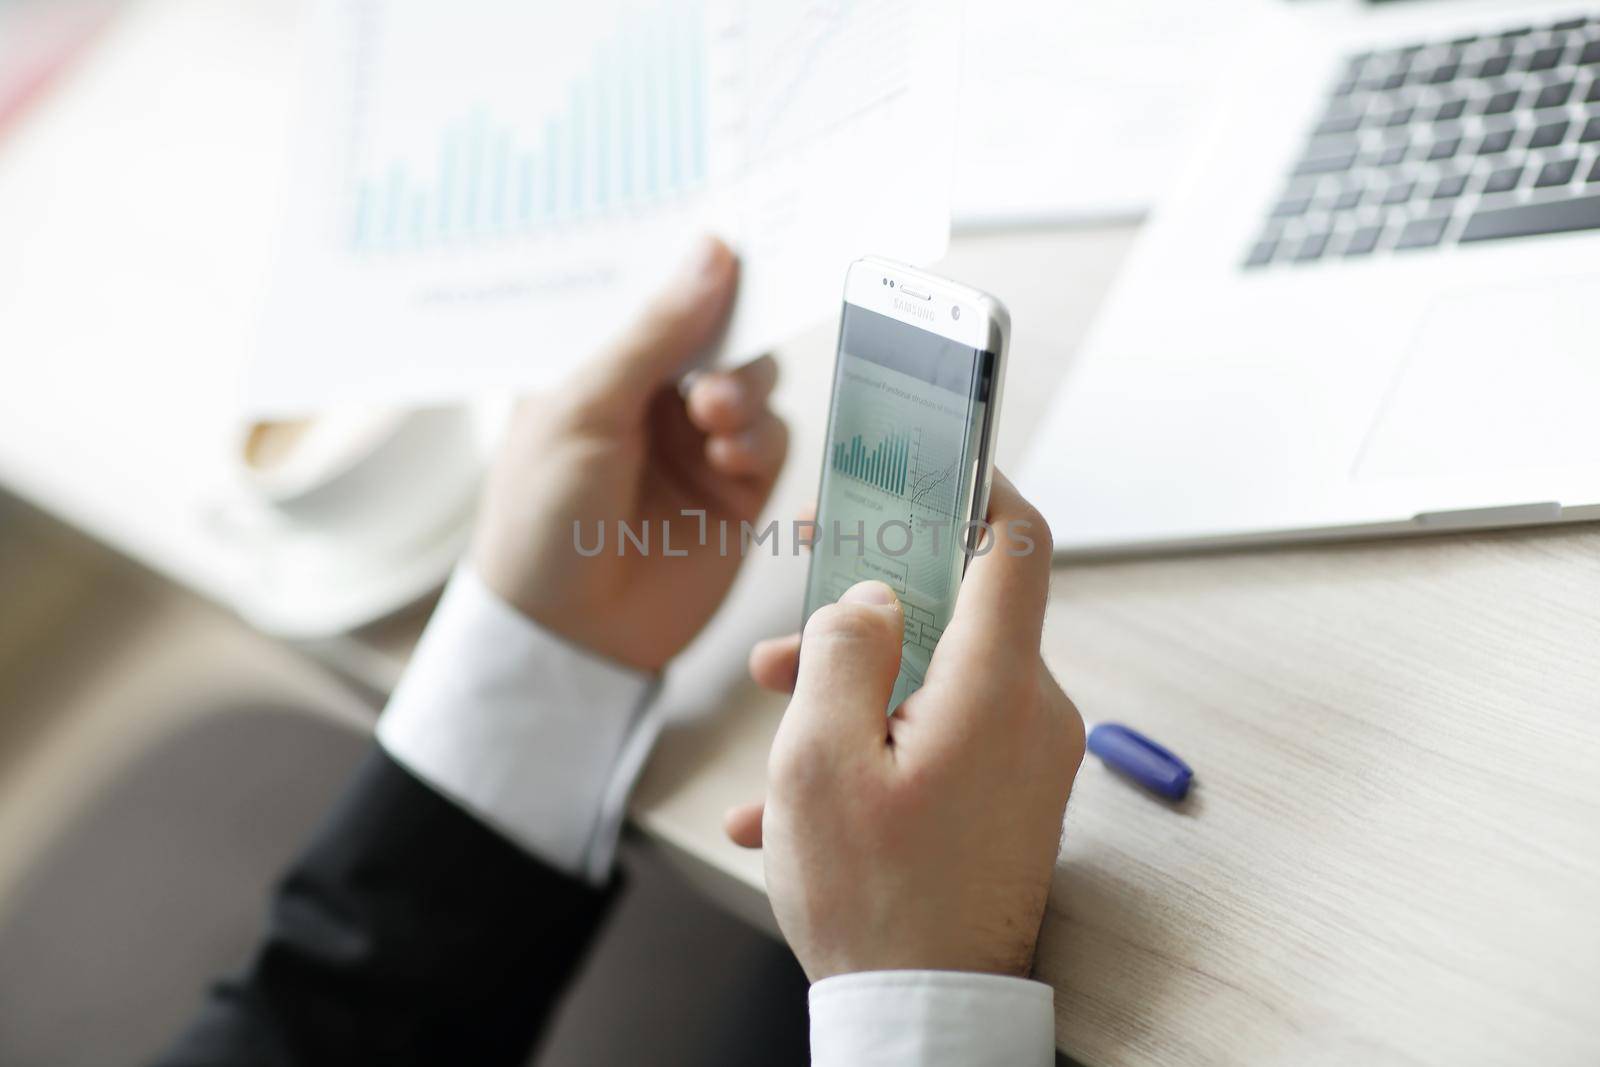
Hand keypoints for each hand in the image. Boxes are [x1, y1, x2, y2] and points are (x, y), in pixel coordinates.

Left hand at [472, 236, 786, 672]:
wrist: (568, 638)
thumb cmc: (542, 519)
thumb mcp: (584, 411)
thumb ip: (655, 334)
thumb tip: (715, 249)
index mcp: (601, 361)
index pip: (659, 293)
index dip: (698, 266)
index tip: (740, 235)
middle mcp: (653, 393)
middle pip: (722, 333)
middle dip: (729, 342)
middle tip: (707, 375)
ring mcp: (698, 441)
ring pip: (756, 382)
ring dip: (744, 391)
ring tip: (712, 421)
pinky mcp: (738, 491)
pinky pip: (775, 440)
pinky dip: (760, 440)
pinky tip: (730, 459)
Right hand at [725, 472, 1083, 979]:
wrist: (926, 1023)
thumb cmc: (873, 901)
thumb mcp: (819, 761)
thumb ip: (843, 652)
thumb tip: (873, 601)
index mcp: (995, 690)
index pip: (1015, 545)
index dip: (978, 488)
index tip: (936, 464)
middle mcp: (1030, 717)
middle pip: (955, 618)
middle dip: (864, 617)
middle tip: (786, 633)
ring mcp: (1026, 762)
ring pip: (938, 681)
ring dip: (855, 687)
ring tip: (774, 720)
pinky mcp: (1010, 799)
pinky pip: (941, 741)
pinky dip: (875, 747)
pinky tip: (796, 801)